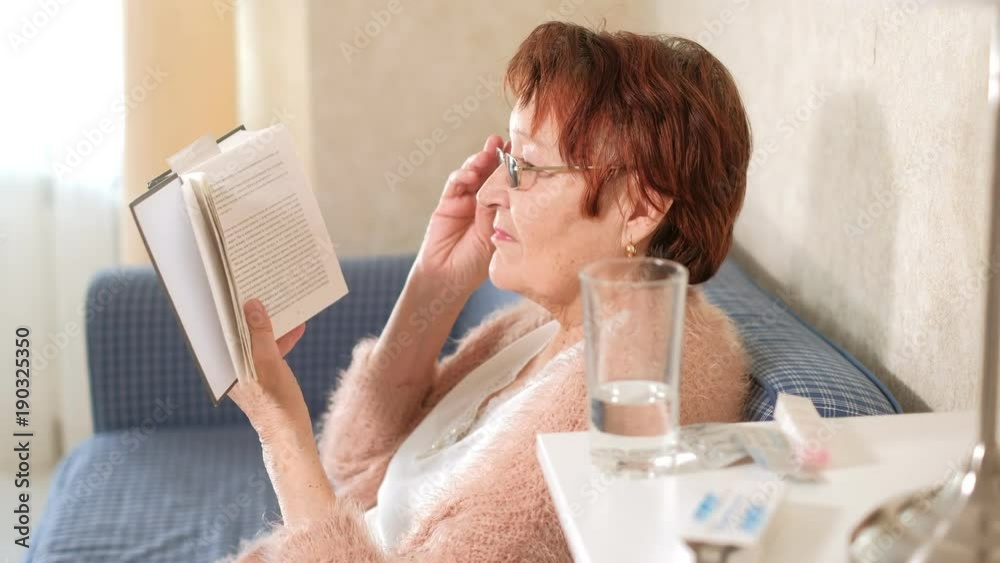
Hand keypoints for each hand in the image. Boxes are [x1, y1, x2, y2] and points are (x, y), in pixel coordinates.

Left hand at [228, 299, 310, 441]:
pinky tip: (297, 327)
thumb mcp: (269, 362)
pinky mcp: (262, 372)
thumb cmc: (275, 402)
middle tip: (258, 288)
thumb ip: (260, 333)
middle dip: (250, 311)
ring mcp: (246, 369)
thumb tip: (252, 305)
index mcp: (223, 365)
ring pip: (255, 338)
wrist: (289, 432)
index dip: (223, 308)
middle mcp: (230, 365)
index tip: (228, 286)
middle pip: (237, 331)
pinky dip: (281, 339)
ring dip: (270, 323)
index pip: (217, 329)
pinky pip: (268, 349)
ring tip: (282, 303)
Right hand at [415, 135, 503, 290]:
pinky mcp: (447, 203)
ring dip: (479, 161)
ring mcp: (464, 201)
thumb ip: (500, 214)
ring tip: (487, 153)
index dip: (513, 166)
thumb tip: (512, 189)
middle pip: (489, 171)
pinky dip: (462, 176)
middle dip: (496, 154)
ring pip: (472, 173)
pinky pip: (455, 185)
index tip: (524, 150)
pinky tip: (470, 174)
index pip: (506, 182)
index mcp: (498, 209)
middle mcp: (482, 201)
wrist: (448, 279)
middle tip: (505, 141)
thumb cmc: (476, 265)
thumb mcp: (496, 238)